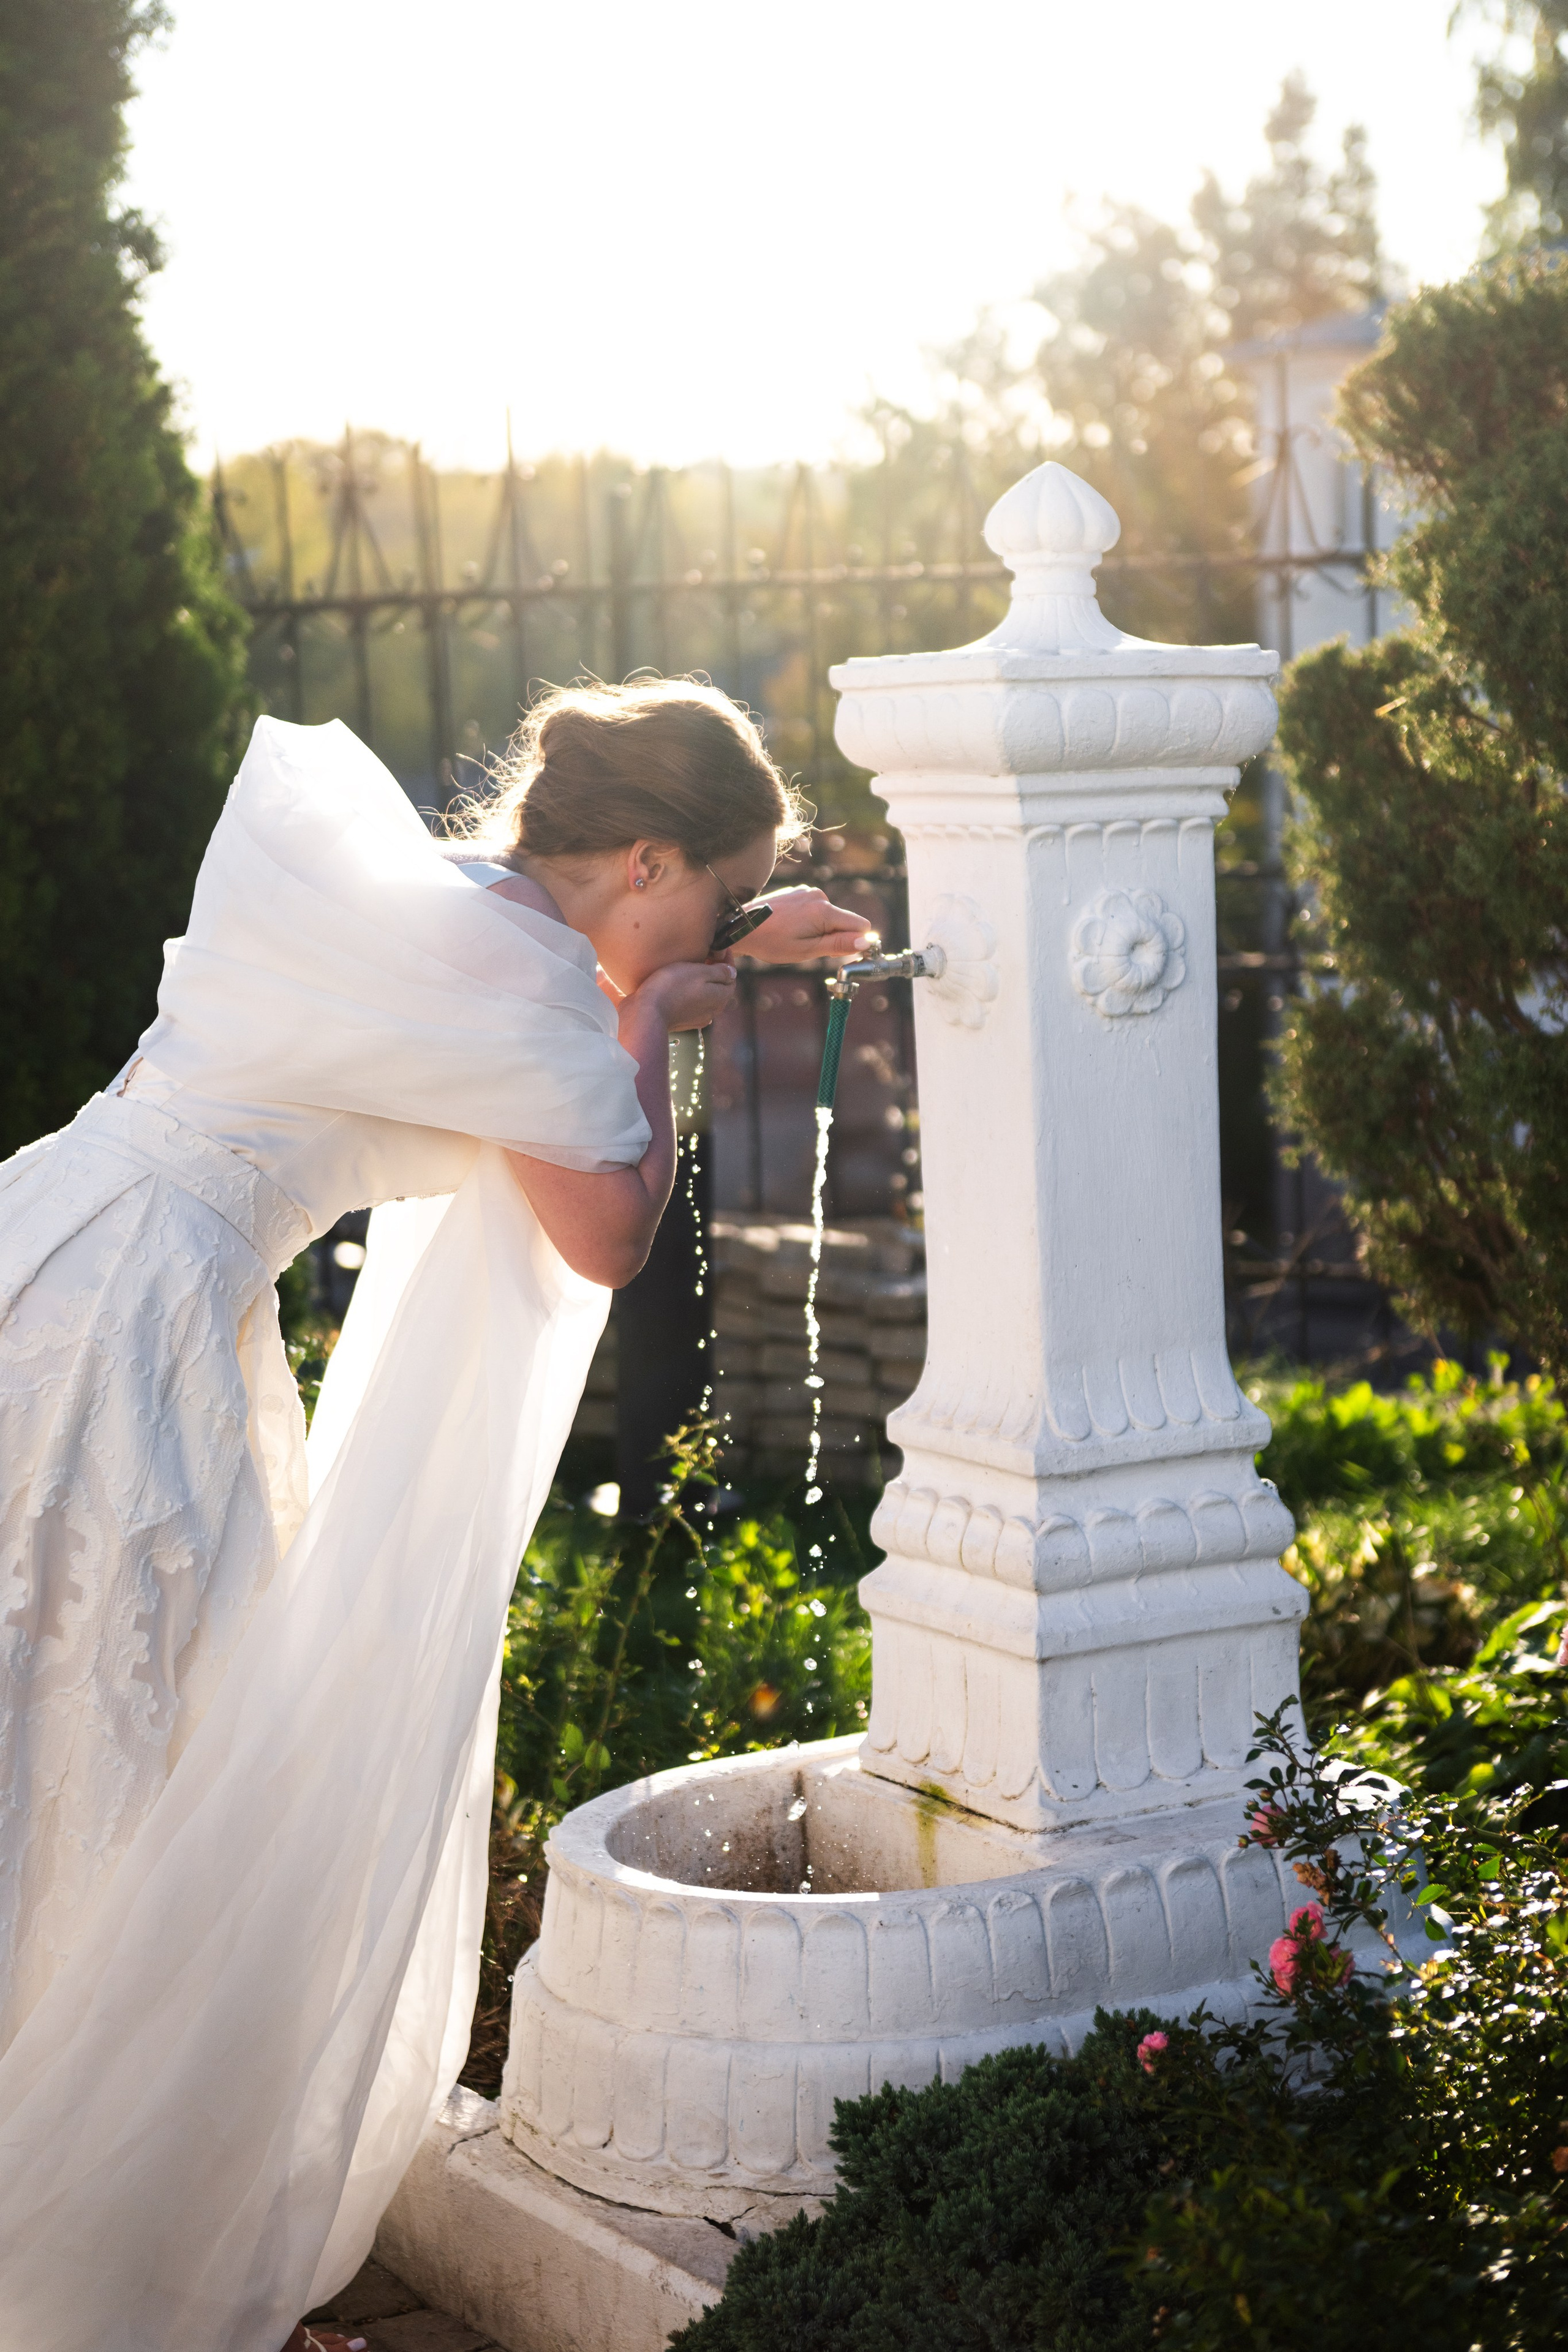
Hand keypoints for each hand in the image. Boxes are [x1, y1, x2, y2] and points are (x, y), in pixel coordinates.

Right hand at [629, 959, 737, 1032]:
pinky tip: (683, 987)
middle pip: (720, 988)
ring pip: (708, 996)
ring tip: (693, 969)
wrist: (647, 1011)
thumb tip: (732, 973)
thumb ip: (719, 972)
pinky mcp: (684, 1021)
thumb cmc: (673, 986)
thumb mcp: (699, 972)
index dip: (727, 961)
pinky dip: (693, 994)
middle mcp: (713, 1011)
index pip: (732, 977)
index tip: (719, 947)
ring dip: (704, 983)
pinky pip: (695, 1004)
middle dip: (716, 972)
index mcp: (721, 997)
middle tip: (706, 955)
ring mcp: (699, 1018)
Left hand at [735, 886, 876, 965]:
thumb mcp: (807, 950)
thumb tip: (866, 942)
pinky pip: (816, 909)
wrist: (741, 926)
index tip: (843, 954)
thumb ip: (838, 944)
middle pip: (845, 921)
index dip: (857, 942)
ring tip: (796, 937)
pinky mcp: (799, 891)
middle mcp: (819, 896)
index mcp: (823, 911)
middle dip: (835, 937)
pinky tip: (791, 927)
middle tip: (810, 948)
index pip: (861, 925)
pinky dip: (810, 921)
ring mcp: (808, 891)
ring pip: (830, 916)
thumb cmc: (772, 942)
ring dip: (821, 929)